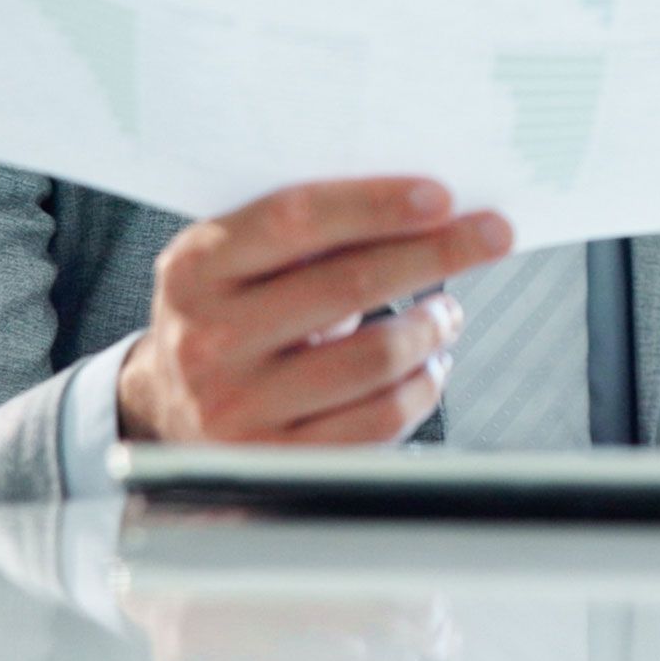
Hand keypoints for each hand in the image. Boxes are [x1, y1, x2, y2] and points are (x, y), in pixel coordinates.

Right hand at [117, 174, 513, 443]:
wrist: (167, 409)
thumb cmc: (229, 315)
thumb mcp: (239, 260)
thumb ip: (308, 232)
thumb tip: (421, 203)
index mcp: (197, 268)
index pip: (295, 219)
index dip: (374, 205)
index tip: (442, 197)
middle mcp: (208, 338)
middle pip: (348, 285)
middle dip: (436, 253)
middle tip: (492, 234)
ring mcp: (238, 408)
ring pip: (373, 358)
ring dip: (432, 326)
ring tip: (447, 311)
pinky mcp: (276, 463)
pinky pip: (378, 421)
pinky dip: (421, 386)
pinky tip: (428, 365)